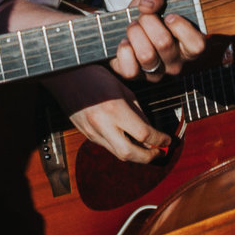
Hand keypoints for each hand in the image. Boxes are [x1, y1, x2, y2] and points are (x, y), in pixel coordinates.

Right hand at [49, 67, 171, 164]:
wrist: (65, 78)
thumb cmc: (95, 77)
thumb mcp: (122, 88)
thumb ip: (137, 111)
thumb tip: (150, 130)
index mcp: (114, 110)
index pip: (143, 134)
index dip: (160, 140)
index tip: (168, 140)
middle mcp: (103, 125)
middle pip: (130, 154)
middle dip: (149, 158)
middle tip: (161, 153)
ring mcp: (93, 133)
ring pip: (118, 154)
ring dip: (136, 156)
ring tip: (149, 150)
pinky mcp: (88, 136)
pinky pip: (109, 148)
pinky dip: (123, 148)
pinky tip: (130, 142)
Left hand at [109, 0, 207, 81]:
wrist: (127, 25)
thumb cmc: (150, 15)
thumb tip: (148, 5)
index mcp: (189, 47)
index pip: (197, 45)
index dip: (181, 26)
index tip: (169, 15)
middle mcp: (176, 64)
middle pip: (164, 43)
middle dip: (148, 21)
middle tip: (144, 17)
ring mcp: (156, 73)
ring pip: (146, 55)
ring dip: (135, 33)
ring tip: (133, 27)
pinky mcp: (136, 77)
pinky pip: (130, 69)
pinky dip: (124, 50)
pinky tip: (125, 42)